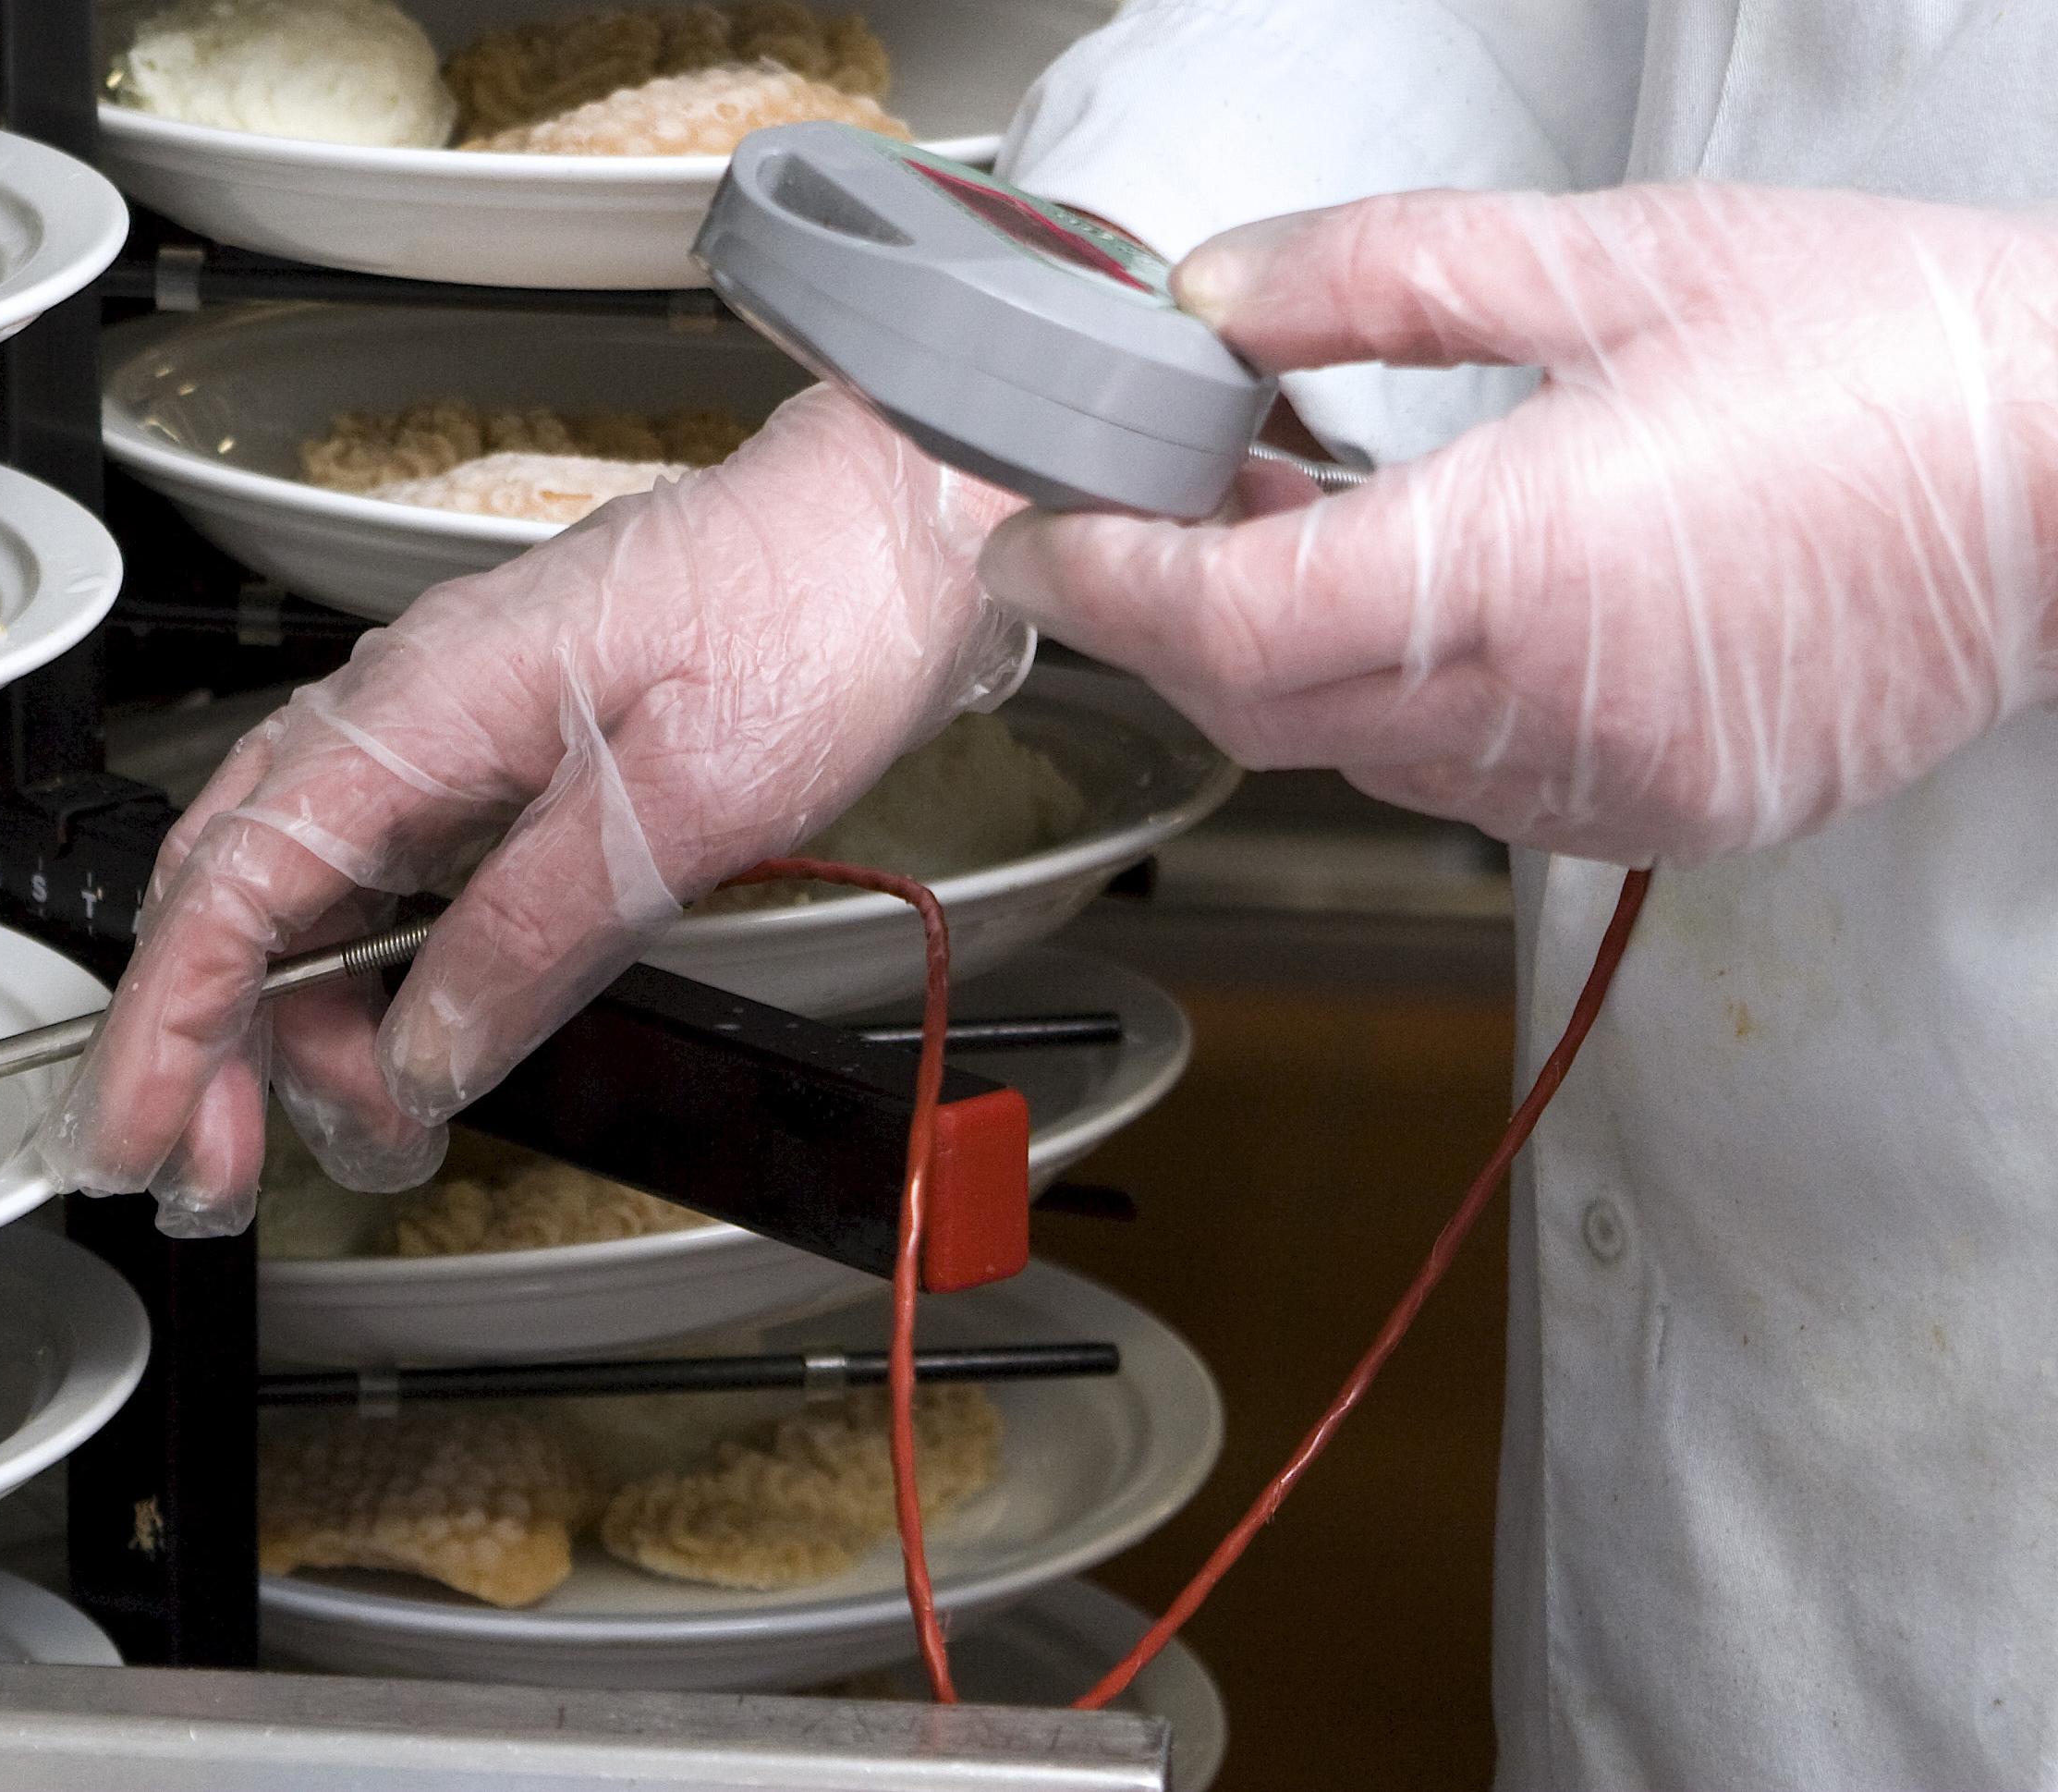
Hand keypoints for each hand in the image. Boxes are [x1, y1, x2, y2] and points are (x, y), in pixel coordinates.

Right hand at [43, 385, 1035, 1233]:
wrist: (894, 524)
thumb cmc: (806, 611)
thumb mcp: (679, 802)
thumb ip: (532, 934)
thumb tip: (422, 1057)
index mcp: (419, 708)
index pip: (233, 887)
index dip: (167, 1030)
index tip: (142, 1142)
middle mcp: (401, 713)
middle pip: (234, 900)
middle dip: (207, 1053)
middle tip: (221, 1180)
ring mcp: (439, 733)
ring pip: (299, 898)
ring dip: (295, 1031)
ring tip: (358, 1136)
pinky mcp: (492, 758)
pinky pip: (382, 878)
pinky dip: (365, 981)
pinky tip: (399, 1049)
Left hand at [981, 183, 2057, 863]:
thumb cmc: (1891, 353)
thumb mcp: (1614, 263)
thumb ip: (1383, 277)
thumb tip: (1220, 296)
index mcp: (1523, 571)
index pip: (1227, 621)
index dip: (1102, 584)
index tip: (1035, 541)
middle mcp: (1553, 712)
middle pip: (1267, 709)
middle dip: (1169, 625)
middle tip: (1131, 523)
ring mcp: (1617, 783)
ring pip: (1362, 758)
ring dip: (1289, 666)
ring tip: (1288, 534)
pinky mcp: (1674, 813)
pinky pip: (1474, 784)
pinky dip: (1408, 708)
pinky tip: (1432, 607)